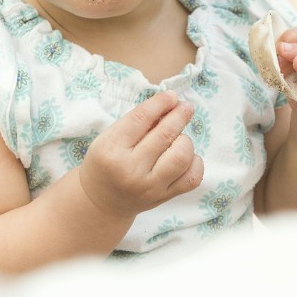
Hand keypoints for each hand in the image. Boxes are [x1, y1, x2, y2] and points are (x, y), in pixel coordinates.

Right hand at [78, 91, 204, 219]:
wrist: (102, 201)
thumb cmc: (106, 162)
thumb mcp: (110, 137)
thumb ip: (138, 121)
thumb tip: (170, 103)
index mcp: (112, 149)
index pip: (141, 118)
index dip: (160, 103)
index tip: (171, 95)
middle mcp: (130, 169)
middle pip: (164, 135)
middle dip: (179, 116)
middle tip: (186, 107)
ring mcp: (149, 186)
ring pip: (181, 157)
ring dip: (185, 141)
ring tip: (179, 138)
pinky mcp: (164, 197)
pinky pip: (192, 178)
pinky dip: (195, 163)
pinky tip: (187, 156)